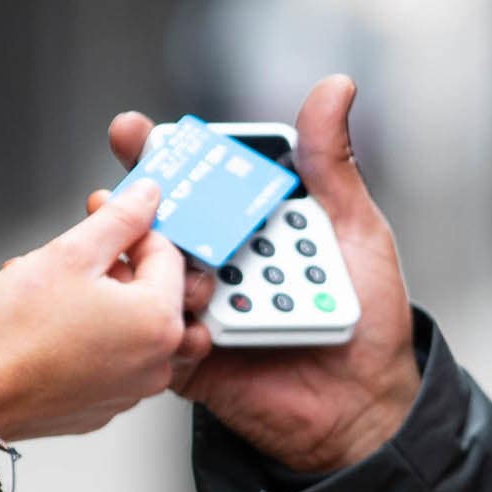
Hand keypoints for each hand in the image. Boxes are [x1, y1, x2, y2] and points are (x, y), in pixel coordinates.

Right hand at [0, 186, 193, 442]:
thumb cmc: (15, 332)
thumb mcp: (70, 254)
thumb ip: (118, 220)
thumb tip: (146, 197)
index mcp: (159, 322)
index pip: (167, 254)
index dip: (132, 228)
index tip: (105, 219)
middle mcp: (156, 362)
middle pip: (148, 291)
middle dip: (110, 266)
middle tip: (68, 257)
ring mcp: (132, 389)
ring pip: (125, 324)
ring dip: (95, 299)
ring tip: (51, 291)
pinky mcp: (105, 404)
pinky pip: (108, 357)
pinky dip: (87, 336)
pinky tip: (51, 325)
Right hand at [107, 75, 420, 475]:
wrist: (366, 406)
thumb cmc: (368, 316)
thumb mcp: (355, 228)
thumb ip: (330, 163)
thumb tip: (335, 85)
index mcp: (254, 224)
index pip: (203, 179)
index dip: (169, 154)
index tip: (141, 132)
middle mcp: (222, 259)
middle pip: (166, 220)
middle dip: (137, 196)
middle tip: (123, 175)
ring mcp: (203, 306)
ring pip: (153, 273)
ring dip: (141, 255)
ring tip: (144, 241)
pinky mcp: (190, 355)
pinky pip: (161, 332)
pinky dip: (159, 315)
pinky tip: (171, 305)